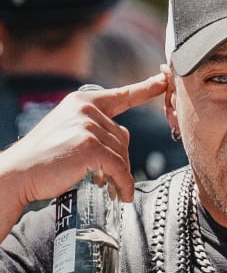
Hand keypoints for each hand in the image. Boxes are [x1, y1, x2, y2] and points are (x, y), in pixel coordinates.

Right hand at [0, 73, 166, 216]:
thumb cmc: (44, 159)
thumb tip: (125, 137)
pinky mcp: (90, 146)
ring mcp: (88, 126)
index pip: (121, 95)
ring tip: (108, 186)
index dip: (146, 89)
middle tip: (105, 176)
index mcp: (81, 102)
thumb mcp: (69, 132)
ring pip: (122, 154)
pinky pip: (119, 168)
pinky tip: (121, 194)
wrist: (16, 174)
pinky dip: (123, 184)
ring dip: (119, 174)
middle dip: (118, 159)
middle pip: (123, 137)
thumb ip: (96, 129)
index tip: (164, 79)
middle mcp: (85, 109)